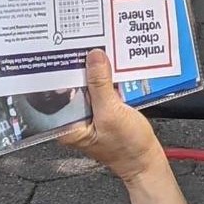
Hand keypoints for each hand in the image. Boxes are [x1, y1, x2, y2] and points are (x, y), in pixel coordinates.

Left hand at [60, 49, 163, 182]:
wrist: (145, 159)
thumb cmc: (126, 148)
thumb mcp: (111, 114)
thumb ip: (101, 85)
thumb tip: (94, 58)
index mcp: (68, 125)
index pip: (59, 92)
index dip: (64, 71)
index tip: (71, 50)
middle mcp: (76, 118)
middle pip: (74, 85)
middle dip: (82, 67)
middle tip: (89, 45)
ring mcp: (91, 112)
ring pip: (89, 84)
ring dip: (97, 70)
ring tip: (102, 52)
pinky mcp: (104, 108)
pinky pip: (103, 87)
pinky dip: (108, 77)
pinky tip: (115, 67)